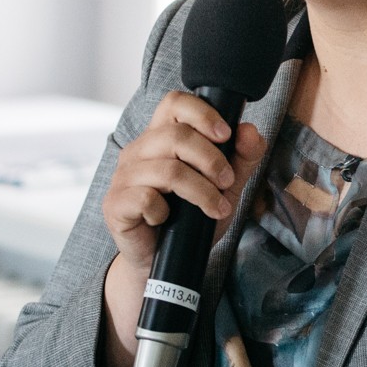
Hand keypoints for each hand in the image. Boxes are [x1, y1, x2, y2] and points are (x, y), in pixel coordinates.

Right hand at [97, 93, 266, 366]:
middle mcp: (138, 150)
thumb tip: (251, 132)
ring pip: (167, 170)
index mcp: (161, 137)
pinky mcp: (115, 204)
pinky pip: (145, 198)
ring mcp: (124, 176)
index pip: (174, 103)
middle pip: (176, 136)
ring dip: (201, 191)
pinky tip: (169, 221)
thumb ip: (241, 159)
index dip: (201, 112)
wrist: (165, 264)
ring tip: (216, 208)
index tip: (226, 134)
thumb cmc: (191, 219)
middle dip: (212, 159)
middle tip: (228, 182)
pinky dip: (165, 212)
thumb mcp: (225, 188)